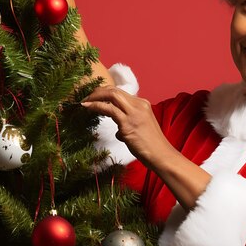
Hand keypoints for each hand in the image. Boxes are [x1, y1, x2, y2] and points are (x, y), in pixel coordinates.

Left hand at [81, 86, 211, 209]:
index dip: (105, 92)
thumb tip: (118, 130)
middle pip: (115, 90)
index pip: (120, 92)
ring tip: (84, 102)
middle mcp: (139, 105)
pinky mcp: (128, 124)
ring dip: (95, 96)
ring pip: (111, 95)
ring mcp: (134, 113)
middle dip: (97, 91)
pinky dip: (96, 106)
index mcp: (143, 104)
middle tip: (85, 98)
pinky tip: (87, 108)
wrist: (162, 155)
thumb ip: (129, 124)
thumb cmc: (151, 146)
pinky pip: (109, 109)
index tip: (94, 97)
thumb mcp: (141, 129)